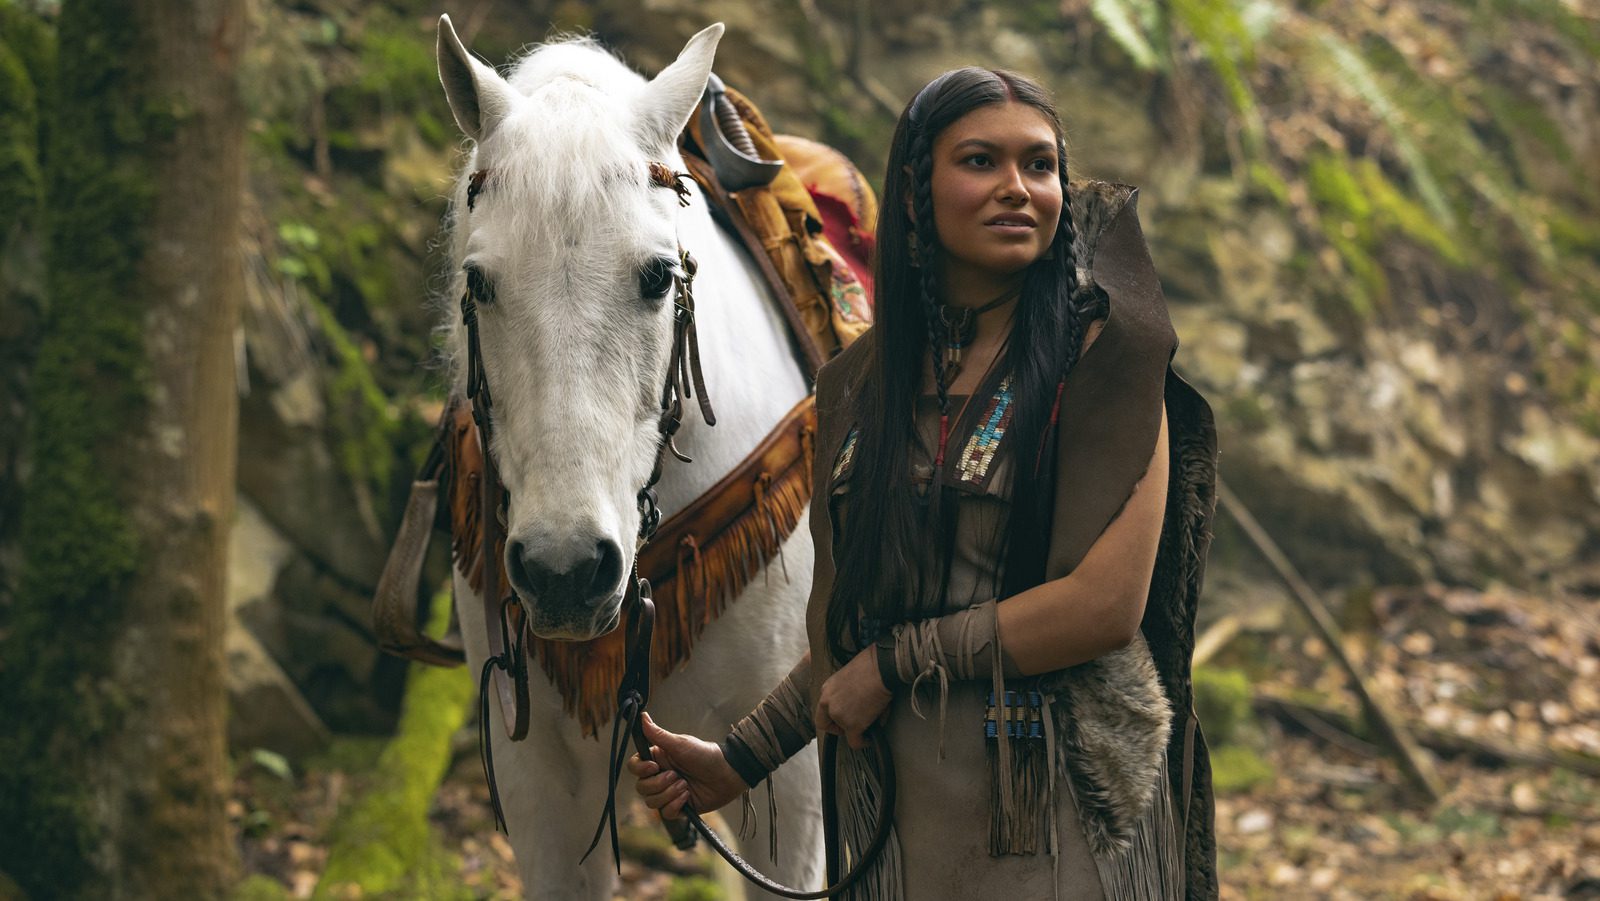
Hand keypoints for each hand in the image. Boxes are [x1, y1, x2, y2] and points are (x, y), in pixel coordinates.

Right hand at [628, 713, 748, 819]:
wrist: (727, 773)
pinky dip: (675, 806)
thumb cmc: (705, 754)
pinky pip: (666, 813)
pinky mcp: (678, 807)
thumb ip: (658, 734)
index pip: (635, 767)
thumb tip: (642, 716)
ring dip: (668, 794)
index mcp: (658, 760)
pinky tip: (687, 797)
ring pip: (652, 802)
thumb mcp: (680, 744)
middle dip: (658, 784)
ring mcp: (668, 793)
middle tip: (676, 776)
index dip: (640, 769)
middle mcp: (660, 776)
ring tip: (685, 786)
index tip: (654, 767)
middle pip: (641, 787)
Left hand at [814, 645, 892, 749]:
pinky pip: (855, 742)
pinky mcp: (852, 724)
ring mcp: (839, 714)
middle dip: (838, 728)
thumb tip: (856, 704)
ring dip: (856, 730)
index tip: (842, 720)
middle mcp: (828, 702)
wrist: (882, 668)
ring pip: (844, 732)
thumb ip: (846, 691)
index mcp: (827, 689)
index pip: (821, 710)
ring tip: (869, 724)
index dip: (831, 718)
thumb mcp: (850, 675)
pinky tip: (870, 738)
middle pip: (825, 724)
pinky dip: (863, 742)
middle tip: (851, 727)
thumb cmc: (873, 665)